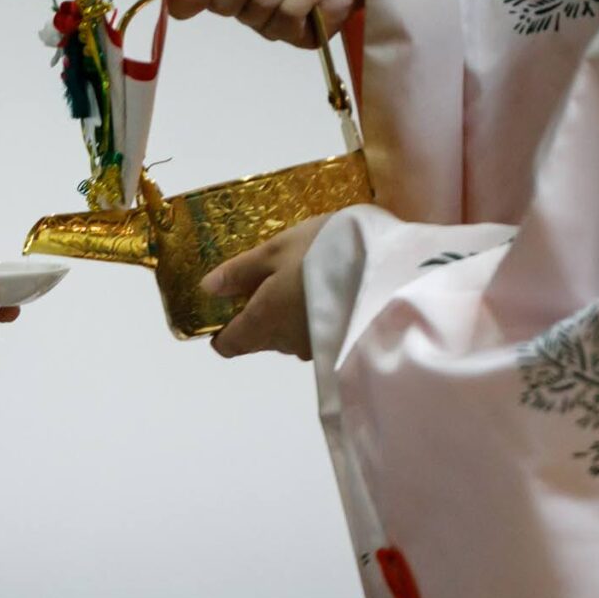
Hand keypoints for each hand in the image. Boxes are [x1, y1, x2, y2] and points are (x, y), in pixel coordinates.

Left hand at [203, 215, 328, 357]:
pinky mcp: (342, 343)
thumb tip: (208, 288)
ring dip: (291, 314)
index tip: (229, 309)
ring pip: (290, 335)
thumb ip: (240, 272)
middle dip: (261, 316)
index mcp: (259, 323)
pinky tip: (330, 288)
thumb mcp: (276, 250)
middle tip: (272, 280)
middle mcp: (283, 343)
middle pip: (260, 339)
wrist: (390, 268)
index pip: (228, 345)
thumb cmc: (323, 252)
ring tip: (306, 279)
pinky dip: (316, 315)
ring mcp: (315, 347)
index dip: (222, 331)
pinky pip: (317, 333)